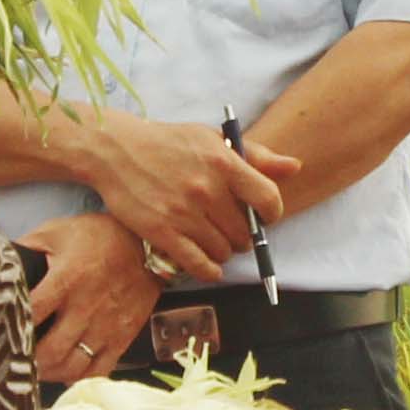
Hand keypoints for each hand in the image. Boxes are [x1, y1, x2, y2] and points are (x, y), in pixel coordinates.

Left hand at [26, 213, 160, 385]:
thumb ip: (28, 247)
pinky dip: (79, 378)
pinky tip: (65, 373)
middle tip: (14, 360)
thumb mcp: (58, 232)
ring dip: (50, 373)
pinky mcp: (123, 337)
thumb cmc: (98, 236)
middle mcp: (86, 307)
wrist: (149, 244)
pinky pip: (99, 370)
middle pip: (51, 351)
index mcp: (67, 279)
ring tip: (36, 369)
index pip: (32, 312)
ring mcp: (107, 326)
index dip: (11, 326)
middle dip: (29, 361)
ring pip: (73, 366)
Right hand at [72, 116, 295, 279]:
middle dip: (244, 236)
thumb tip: (295, 168)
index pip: (267, 198)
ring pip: (224, 251)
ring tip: (215, 240)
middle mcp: (205, 189)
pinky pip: (198, 265)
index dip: (272, 214)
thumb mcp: (212, 138)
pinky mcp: (161, 232)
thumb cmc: (168, 143)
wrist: (115, 150)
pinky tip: (208, 265)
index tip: (264, 216)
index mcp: (222, 162)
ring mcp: (182, 212)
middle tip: (233, 230)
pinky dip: (209, 270)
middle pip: (245, 232)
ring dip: (224, 252)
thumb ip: (256, 155)